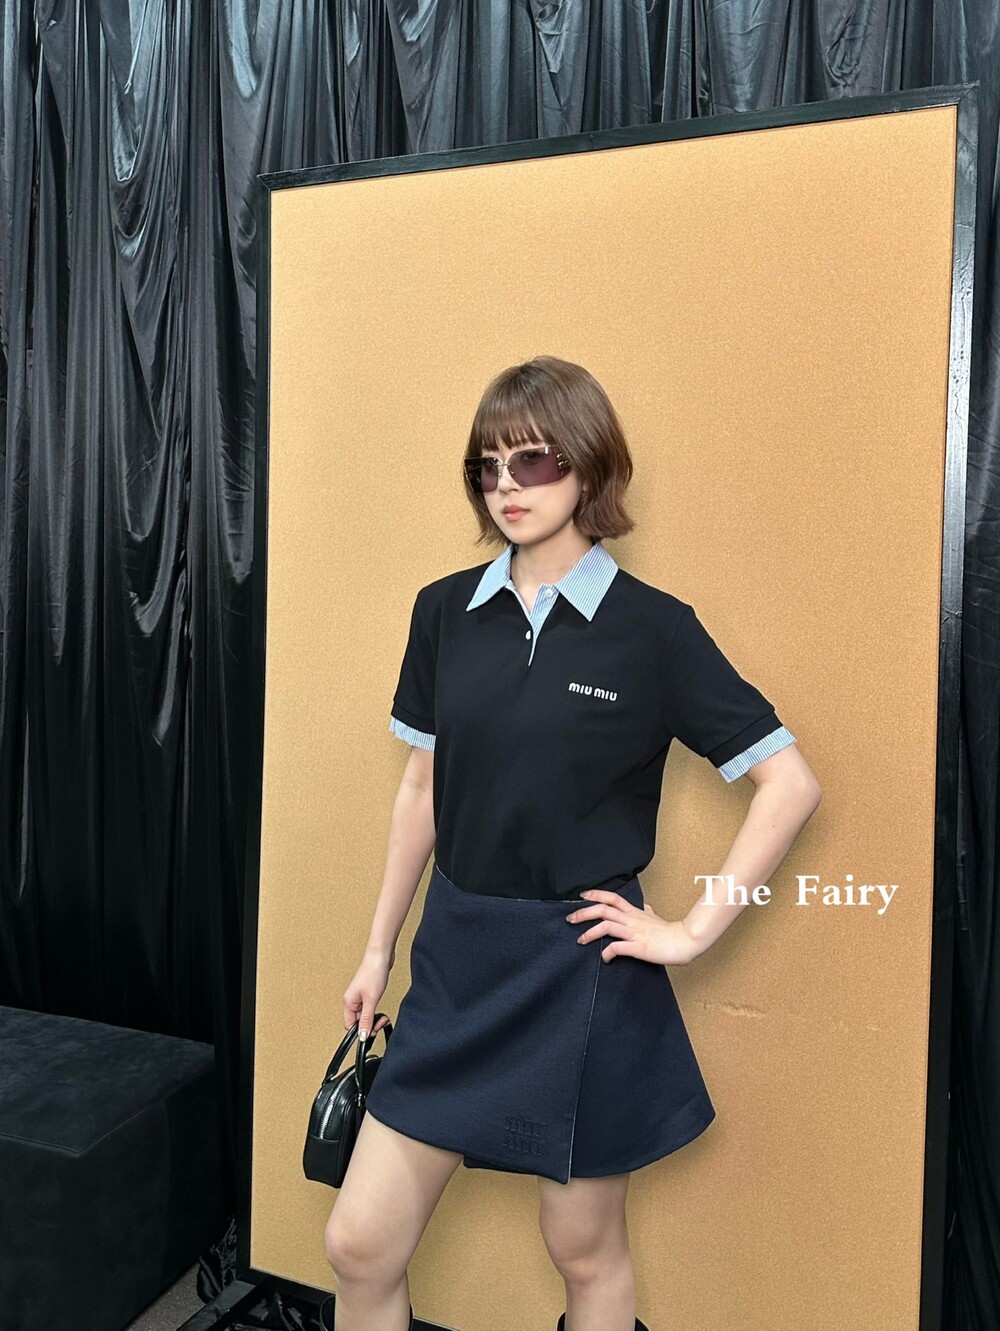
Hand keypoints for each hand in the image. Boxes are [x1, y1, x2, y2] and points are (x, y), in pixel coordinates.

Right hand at [343, 952, 393, 1040]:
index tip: (373, 1030)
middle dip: (370, 1025)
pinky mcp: (368, 992)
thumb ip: (367, 1019)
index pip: (350, 1025)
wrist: (381, 955)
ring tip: (383, 1017)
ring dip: (374, 1018)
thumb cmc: (373, 972)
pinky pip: (370, 1008)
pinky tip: (382, 1010)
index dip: (361, 1031)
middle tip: (381, 1022)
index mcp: (349, 1002)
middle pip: (358, 1022)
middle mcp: (352, 1000)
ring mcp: (360, 996)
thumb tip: (362, 1035)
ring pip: (365, 1015)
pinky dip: (376, 1012)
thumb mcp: (371, 1000)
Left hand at [566, 889, 702, 964]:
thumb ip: (648, 912)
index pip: (612, 897)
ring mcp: (634, 933)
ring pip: (607, 926)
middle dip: (584, 913)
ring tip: (580, 940)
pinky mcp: (638, 947)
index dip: (596, 894)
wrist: (685, 941)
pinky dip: (607, 953)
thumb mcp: (656, 918)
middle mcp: (632, 920)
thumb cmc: (670, 932)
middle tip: (570, 919)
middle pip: (603, 909)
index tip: (582, 895)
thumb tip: (646, 907)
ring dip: (590, 933)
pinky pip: (617, 948)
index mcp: (634, 912)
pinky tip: (605, 958)